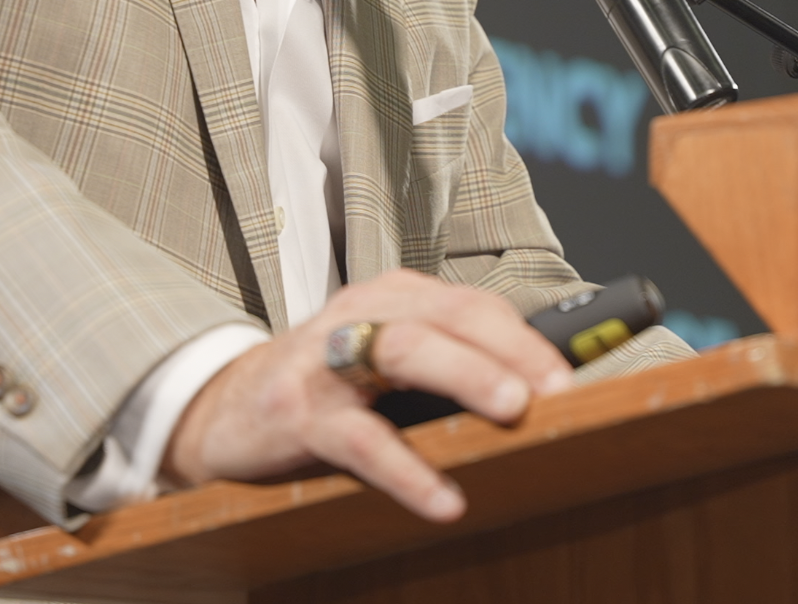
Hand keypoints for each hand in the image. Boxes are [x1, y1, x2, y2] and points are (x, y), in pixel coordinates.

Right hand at [160, 269, 570, 520]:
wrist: (226, 409)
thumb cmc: (327, 387)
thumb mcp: (385, 361)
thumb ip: (447, 366)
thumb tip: (538, 394)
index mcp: (393, 298)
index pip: (471, 305)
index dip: (525, 336)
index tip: (571, 372)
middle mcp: (362, 316)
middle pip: (446, 317)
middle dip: (508, 347)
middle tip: (555, 387)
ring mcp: (327, 361)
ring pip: (404, 353)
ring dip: (465, 376)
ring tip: (512, 409)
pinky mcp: (299, 412)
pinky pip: (361, 438)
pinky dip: (405, 469)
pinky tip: (442, 498)